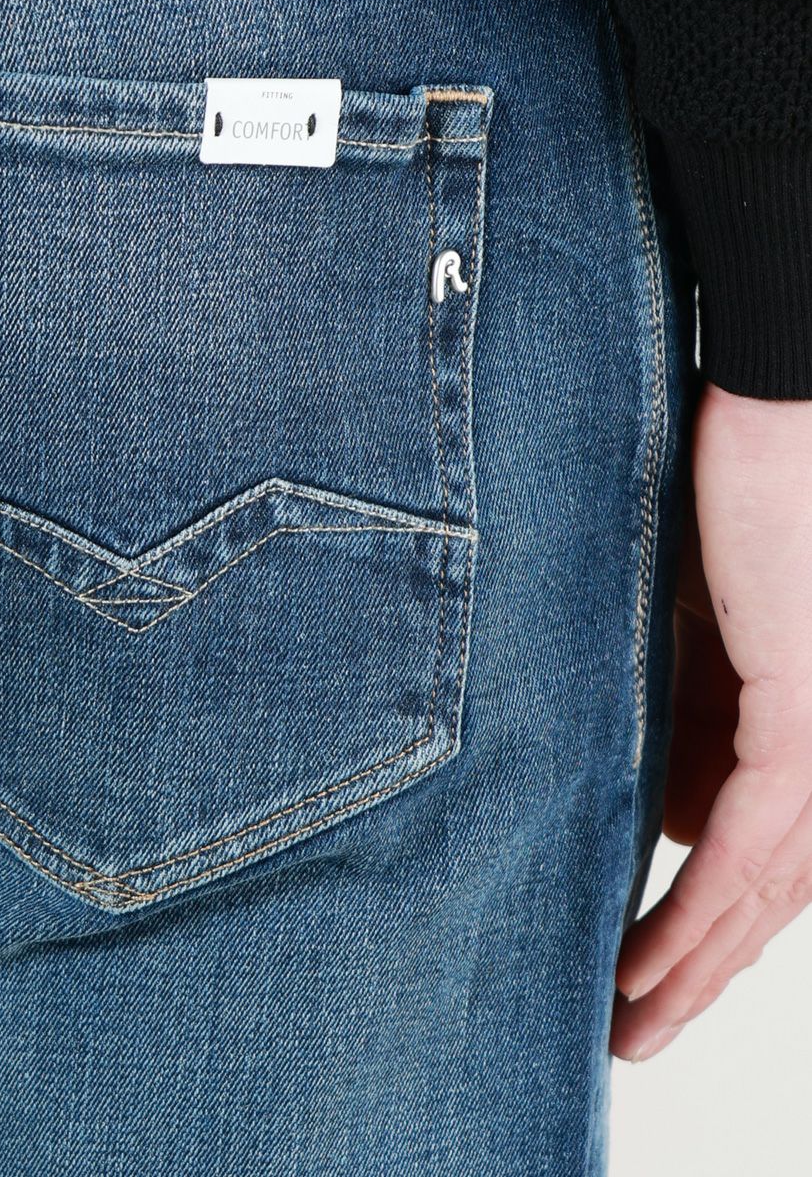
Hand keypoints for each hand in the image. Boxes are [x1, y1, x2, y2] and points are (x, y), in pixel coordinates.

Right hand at [612, 382, 811, 1060]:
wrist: (775, 393)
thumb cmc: (730, 474)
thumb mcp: (686, 610)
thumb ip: (679, 694)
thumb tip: (653, 790)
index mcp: (801, 704)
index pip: (769, 843)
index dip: (710, 921)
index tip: (639, 966)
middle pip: (776, 888)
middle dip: (699, 969)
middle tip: (631, 1029)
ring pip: (771, 887)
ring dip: (693, 965)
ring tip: (628, 1020)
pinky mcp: (807, 710)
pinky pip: (757, 841)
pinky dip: (700, 912)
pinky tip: (650, 961)